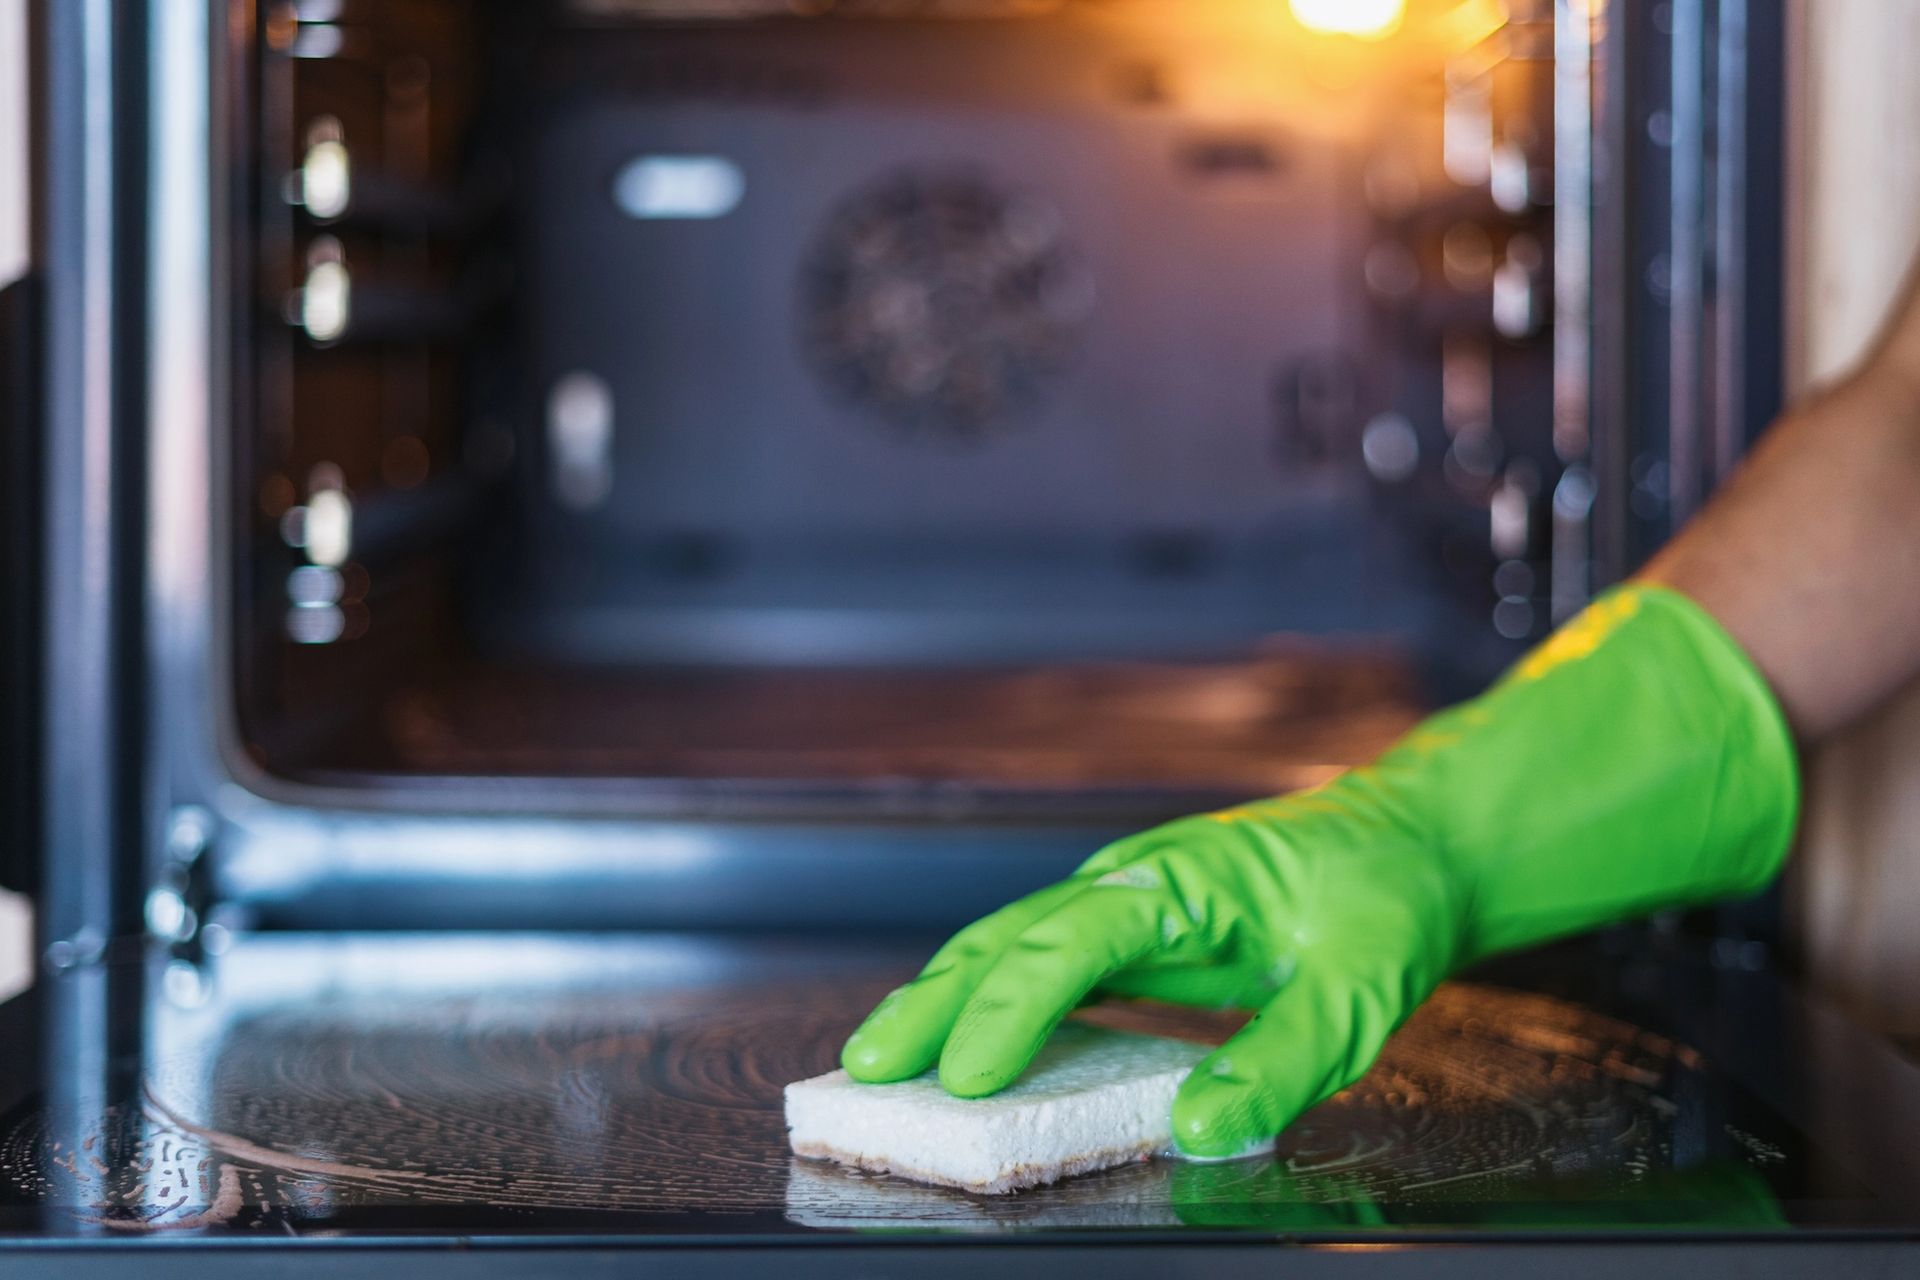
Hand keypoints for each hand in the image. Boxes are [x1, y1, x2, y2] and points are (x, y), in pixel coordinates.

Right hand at [840, 783, 1462, 1157]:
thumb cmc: (1384, 899)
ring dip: (946, 1000)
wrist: (1411, 841)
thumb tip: (1198, 1130)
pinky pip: (1043, 966)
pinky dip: (990, 1004)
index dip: (1011, 1011)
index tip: (966, 1077)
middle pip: (1008, 936)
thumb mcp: (1358, 991)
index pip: (1070, 942)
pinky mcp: (1133, 934)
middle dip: (934, 1002)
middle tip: (870, 1068)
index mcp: (1182, 878)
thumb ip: (1281, 1059)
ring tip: (882, 1060)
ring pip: (1010, 945)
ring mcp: (1128, 903)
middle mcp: (1136, 882)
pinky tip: (962, 1048)